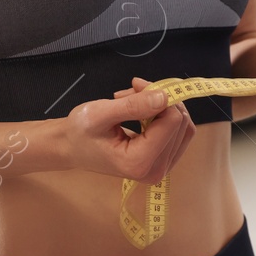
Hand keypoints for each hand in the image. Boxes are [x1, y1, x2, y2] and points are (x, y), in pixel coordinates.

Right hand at [50, 77, 194, 183]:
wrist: (72, 148)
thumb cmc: (80, 131)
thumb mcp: (100, 113)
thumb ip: (133, 106)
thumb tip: (165, 97)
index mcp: (139, 162)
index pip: (173, 121)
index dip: (159, 96)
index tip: (135, 85)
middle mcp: (155, 171)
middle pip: (180, 123)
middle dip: (159, 99)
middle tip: (131, 91)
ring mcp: (161, 168)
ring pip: (183, 126)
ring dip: (162, 106)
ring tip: (133, 99)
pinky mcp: (163, 162)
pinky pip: (178, 132)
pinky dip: (163, 115)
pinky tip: (142, 110)